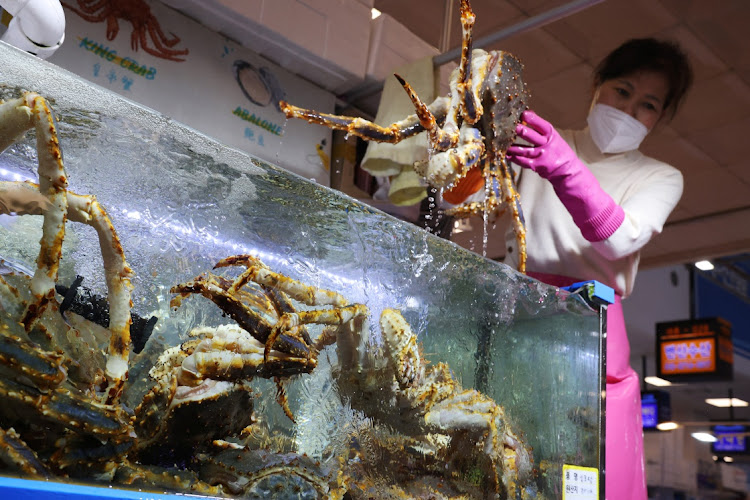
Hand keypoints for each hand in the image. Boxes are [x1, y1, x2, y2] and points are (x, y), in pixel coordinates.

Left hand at [506, 110, 623, 241]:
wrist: (569, 173)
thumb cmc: (560, 154)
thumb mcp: (556, 140)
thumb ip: (543, 132)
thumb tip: (527, 118)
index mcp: (553, 136)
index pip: (542, 125)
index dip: (533, 119)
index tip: (524, 114)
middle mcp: (547, 146)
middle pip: (530, 136)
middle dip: (518, 130)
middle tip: (509, 126)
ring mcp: (541, 157)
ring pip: (522, 149)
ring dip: (511, 145)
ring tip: (501, 141)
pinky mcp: (537, 167)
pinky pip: (522, 161)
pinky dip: (513, 157)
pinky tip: (506, 154)